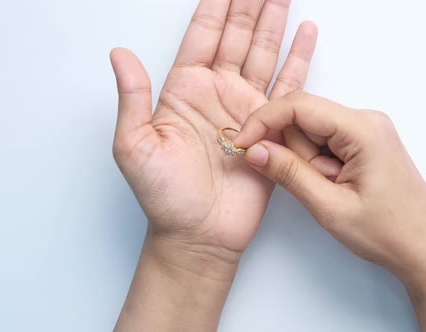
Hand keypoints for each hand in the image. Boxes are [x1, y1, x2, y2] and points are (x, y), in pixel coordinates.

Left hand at [110, 0, 317, 261]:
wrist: (199, 234)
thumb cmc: (164, 197)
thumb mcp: (134, 147)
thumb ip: (132, 99)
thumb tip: (119, 55)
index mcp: (184, 90)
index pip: (204, 34)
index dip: (218, 5)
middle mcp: (217, 93)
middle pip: (237, 35)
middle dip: (251, 5)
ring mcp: (246, 108)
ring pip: (264, 53)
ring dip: (275, 23)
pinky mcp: (271, 127)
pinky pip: (288, 87)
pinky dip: (299, 59)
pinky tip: (306, 35)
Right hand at [234, 91, 425, 330]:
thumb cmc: (386, 232)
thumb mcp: (330, 206)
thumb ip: (289, 173)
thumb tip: (253, 149)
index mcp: (362, 128)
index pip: (298, 105)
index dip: (263, 122)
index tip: (241, 146)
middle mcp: (367, 119)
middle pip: (306, 118)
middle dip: (296, 152)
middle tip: (317, 187)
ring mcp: (369, 131)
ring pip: (314, 132)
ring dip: (310, 162)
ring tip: (333, 192)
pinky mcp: (367, 144)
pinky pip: (328, 142)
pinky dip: (321, 164)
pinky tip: (336, 186)